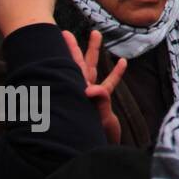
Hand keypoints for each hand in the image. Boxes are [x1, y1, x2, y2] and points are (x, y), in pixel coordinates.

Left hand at [62, 29, 127, 144]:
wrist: (97, 146)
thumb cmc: (91, 133)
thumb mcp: (96, 115)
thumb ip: (98, 100)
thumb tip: (94, 90)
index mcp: (76, 89)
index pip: (67, 67)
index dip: (63, 52)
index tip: (56, 37)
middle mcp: (82, 88)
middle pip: (76, 63)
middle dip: (72, 47)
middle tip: (64, 32)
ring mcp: (92, 93)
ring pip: (93, 68)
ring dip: (95, 51)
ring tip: (96, 34)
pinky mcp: (103, 100)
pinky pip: (110, 83)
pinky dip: (117, 73)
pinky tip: (123, 62)